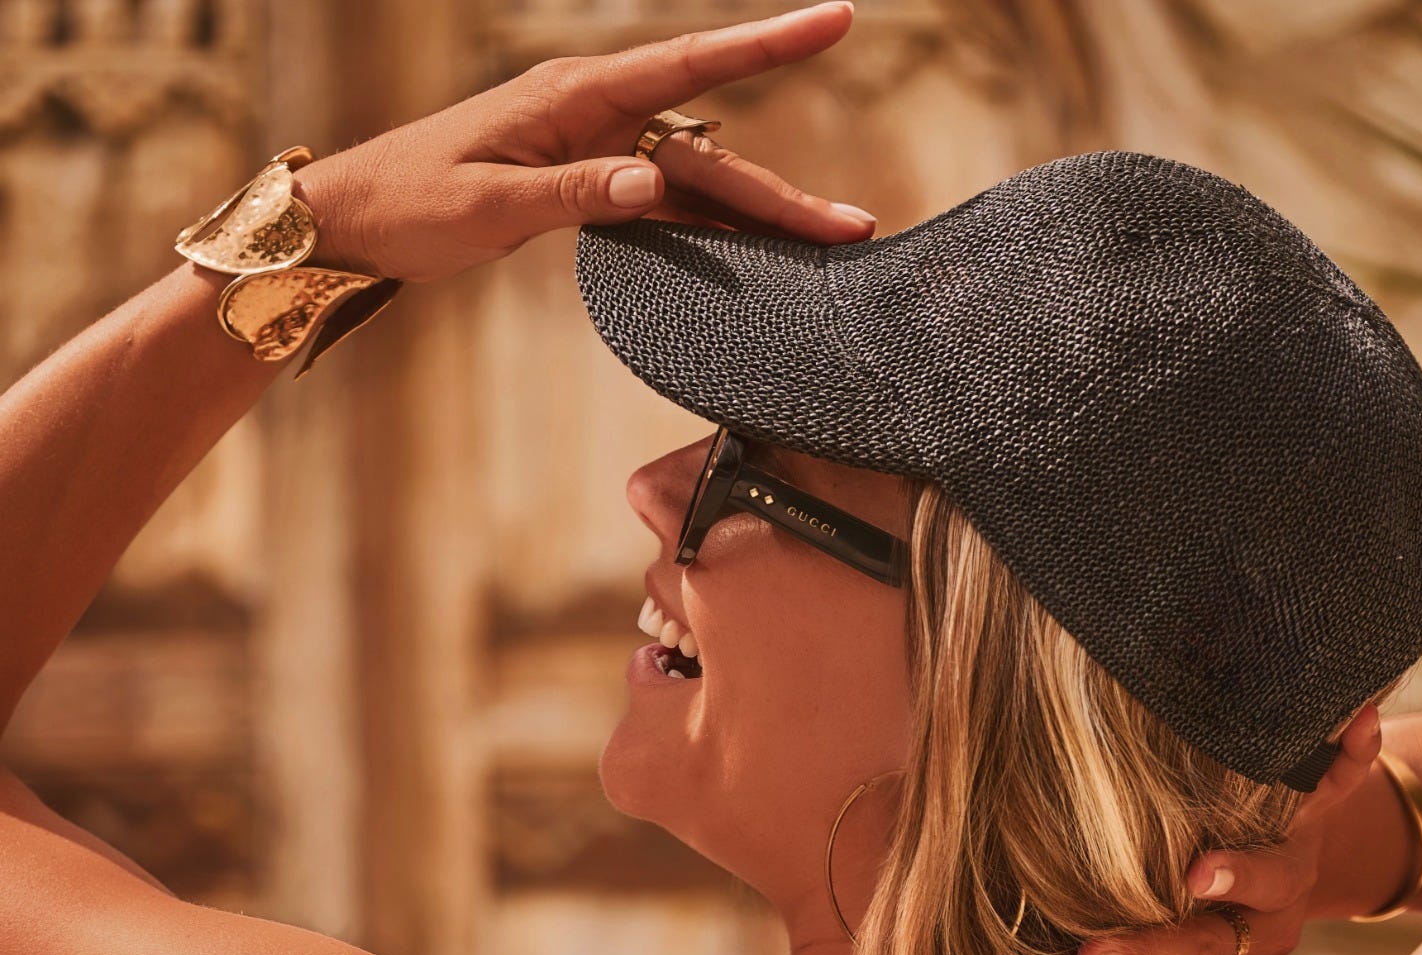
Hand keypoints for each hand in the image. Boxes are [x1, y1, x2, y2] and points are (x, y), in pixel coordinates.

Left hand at [295, 4, 872, 284]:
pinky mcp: (590, 188)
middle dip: (783, 189)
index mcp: (576, 96)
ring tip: (829, 245)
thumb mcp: (487, 205)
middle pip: (712, 148)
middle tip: (852, 224)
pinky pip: (668, 207)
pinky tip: (761, 253)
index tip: (834, 19)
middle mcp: (599, 113)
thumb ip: (574, 196)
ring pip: (699, 182)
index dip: (767, 46)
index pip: (690, 65)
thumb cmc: (412, 204)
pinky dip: (714, 229)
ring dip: (762, 216)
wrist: (359, 218)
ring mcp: (599, 151)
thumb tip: (652, 186)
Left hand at [1063, 701, 1383, 954]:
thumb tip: (1361, 712)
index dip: (1240, 878)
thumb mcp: (1300, 776)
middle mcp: (1270, 930)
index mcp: (1288, 870)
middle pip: (1214, 952)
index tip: (1195, 875)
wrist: (1290, 861)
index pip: (1270, 878)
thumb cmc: (1267, 804)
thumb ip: (1330, 752)